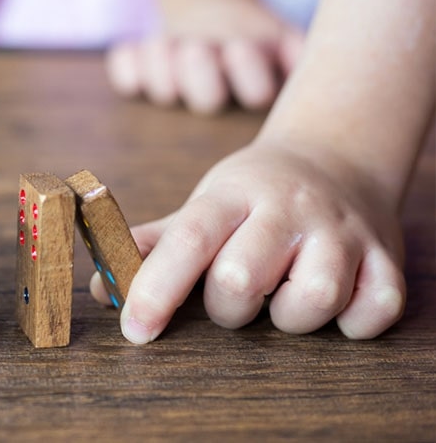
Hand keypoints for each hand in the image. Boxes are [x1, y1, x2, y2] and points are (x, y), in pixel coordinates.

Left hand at [92, 138, 406, 341]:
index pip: (187, 242)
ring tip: (285, 293)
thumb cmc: (254, 196)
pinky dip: (352, 321)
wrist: (335, 158)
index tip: (136, 329)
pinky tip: (336, 299)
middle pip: (243, 279)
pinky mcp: (386, 258)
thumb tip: (101, 287)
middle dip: (228, 307)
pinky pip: (372, 312)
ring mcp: (342, 232)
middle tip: (235, 295)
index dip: (156, 289)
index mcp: (232, 196)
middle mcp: (288, 210)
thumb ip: (153, 247)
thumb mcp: (203, 206)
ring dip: (290, 317)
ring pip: (312, 300)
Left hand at [106, 0, 303, 113]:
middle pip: (207, 97)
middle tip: (199, 47)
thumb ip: (295, 49)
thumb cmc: (252, 35)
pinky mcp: (138, 76)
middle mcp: (212, 92)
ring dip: (163, 61)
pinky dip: (125, 65)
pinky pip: (125, 74)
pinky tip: (133, 50)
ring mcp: (174, 87)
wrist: (210, 17)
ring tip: (170, 42)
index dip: (249, 73)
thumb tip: (295, 60)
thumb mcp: (284, 36)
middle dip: (201, 71)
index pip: (258, 92)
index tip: (240, 47)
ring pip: (163, 88)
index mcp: (253, 86)